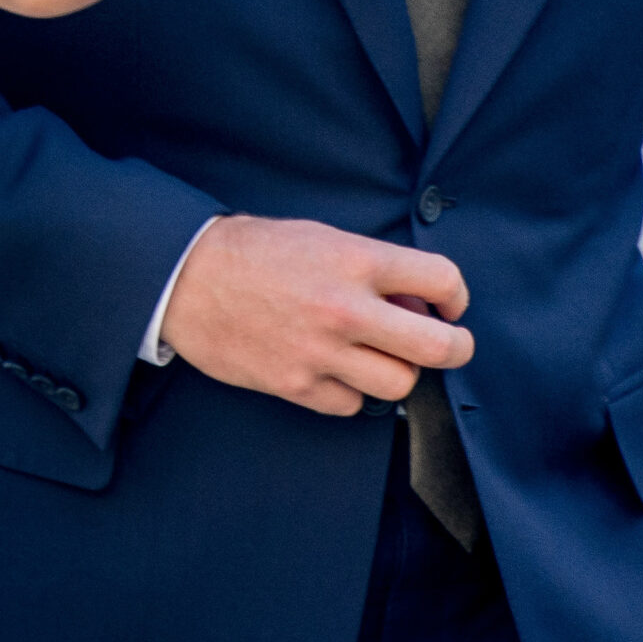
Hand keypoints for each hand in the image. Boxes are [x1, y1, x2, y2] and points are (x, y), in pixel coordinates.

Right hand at [160, 215, 469, 415]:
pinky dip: (350, 391)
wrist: (186, 279)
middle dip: (455, 347)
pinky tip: (334, 369)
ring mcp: (321, 352)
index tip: (449, 306)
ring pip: (400, 384)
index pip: (442, 280)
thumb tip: (417, 302)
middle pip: (438, 348)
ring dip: (396, 371)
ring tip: (378, 355)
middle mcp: (345, 308)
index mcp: (355, 261)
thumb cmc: (254, 252)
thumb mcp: (320, 237)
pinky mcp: (296, 386)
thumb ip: (372, 266)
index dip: (456, 296)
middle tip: (450, 344)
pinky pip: (351, 404)